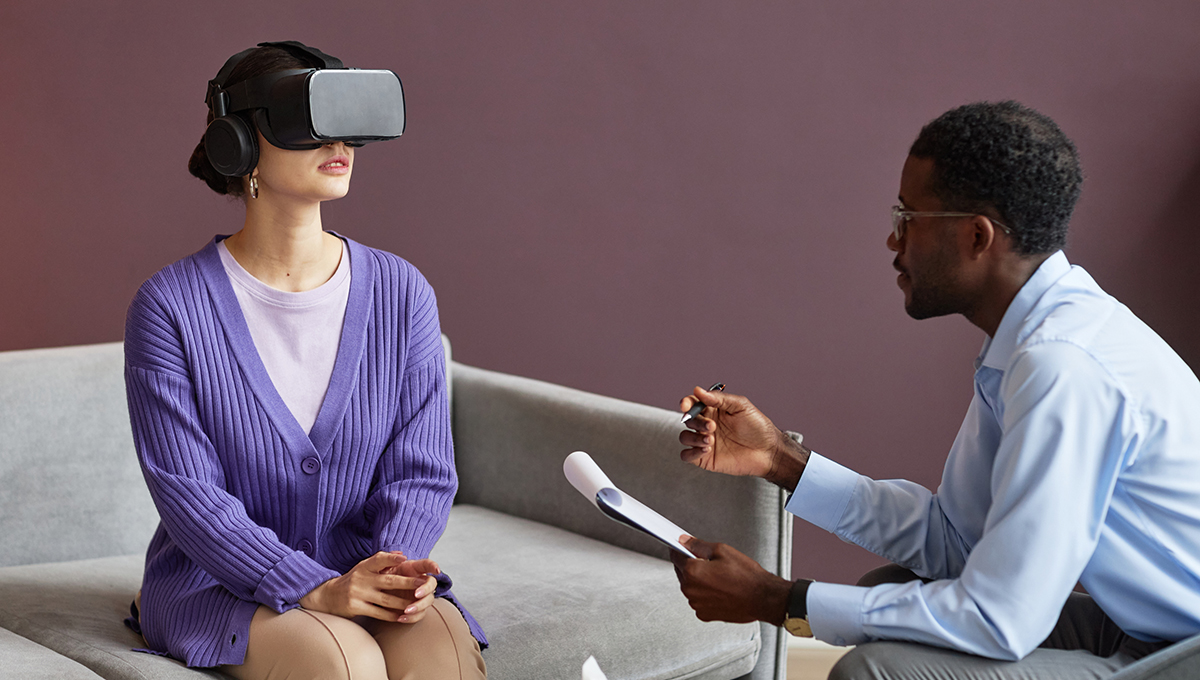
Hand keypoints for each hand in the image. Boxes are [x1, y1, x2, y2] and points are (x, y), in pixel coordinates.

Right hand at [299, 552, 439, 621]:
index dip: (391, 558)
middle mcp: (361, 578)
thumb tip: (402, 554)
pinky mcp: (355, 607)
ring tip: (418, 604)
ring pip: (386, 600)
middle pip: (389, 581)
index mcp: (364, 567)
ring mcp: (358, 594)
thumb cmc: (352, 581)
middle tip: (424, 584)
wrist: (328, 596)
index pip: (378, 560)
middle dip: (408, 583)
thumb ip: (382, 561)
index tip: (406, 559)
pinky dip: (391, 615)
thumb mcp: (363, 567)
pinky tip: (402, 616)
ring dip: (404, 603)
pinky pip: (378, 613)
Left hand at [381, 555, 440, 623]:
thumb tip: (401, 556)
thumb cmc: (378, 576)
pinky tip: (401, 618)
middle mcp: (419, 582)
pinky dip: (411, 618)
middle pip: (431, 584)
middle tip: (416, 594)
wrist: (372, 592)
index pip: (427, 564)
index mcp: (413, 568)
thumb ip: (388, 559)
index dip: (433, 566)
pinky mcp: (415, 609)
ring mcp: (419, 596)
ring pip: (428, 601)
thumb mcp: (380, 566)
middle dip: (426, 590)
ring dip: (419, 606)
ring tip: (406, 610)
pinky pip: (419, 615)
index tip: (436, 571)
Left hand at [670, 536, 790, 625]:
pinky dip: (705, 595)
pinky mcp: (704, 615)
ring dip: (698, 581)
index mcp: (692, 571)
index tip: (682, 547)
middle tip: (710, 563)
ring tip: (719, 577)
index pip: (675, 556)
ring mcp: (696, 604)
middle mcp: (690, 590)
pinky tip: (720, 590)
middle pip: (681, 572)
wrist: (762, 598)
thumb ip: (698, 545)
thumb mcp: (722, 551)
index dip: (680, 549)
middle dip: (691, 565)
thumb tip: (684, 541)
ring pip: (690, 587)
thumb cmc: (746, 576)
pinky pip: (698, 600)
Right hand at [678, 386, 807, 487]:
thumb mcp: (741, 406)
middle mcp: (706, 425)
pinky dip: (692, 452)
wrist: (768, 451)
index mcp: (713, 410)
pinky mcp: (705, 459)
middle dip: (696, 422)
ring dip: (694, 437)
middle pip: (688, 420)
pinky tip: (707, 450)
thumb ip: (719, 399)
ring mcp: (705, 442)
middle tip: (712, 426)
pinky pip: (687, 456)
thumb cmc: (758, 427)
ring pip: (684, 437)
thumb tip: (698, 390)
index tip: (686, 406)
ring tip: (711, 440)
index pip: (693, 404)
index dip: (686, 403)